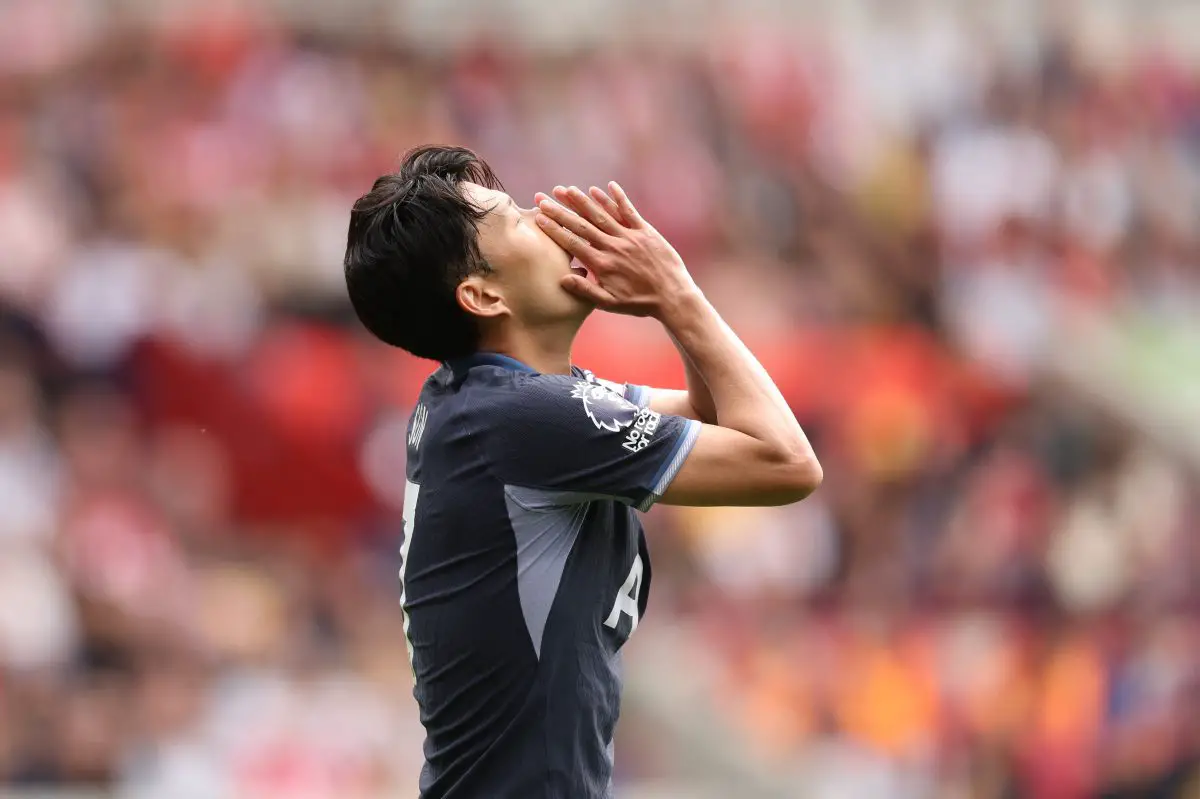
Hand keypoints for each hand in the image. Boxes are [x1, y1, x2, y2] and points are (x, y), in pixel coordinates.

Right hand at [534, 182, 696, 317]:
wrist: (673, 296)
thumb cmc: (640, 303)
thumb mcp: (610, 303)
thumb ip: (586, 290)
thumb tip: (563, 278)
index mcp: (602, 264)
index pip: (572, 242)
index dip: (554, 228)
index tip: (539, 217)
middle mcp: (614, 246)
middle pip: (582, 224)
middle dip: (561, 211)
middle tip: (543, 199)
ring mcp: (630, 236)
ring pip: (602, 214)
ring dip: (583, 201)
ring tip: (568, 189)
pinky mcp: (646, 231)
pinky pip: (629, 211)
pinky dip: (617, 198)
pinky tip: (605, 186)